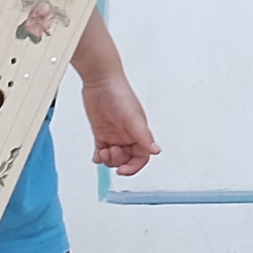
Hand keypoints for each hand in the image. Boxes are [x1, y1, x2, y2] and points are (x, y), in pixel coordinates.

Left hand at [81, 61, 158, 177]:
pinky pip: (101, 152)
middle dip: (119, 162)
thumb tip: (156, 150)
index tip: (123, 170)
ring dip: (108, 160)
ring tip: (103, 151)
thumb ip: (143, 136)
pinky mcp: (101, 133)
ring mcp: (115, 135)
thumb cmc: (119, 93)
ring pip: (114, 158)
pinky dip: (99, 157)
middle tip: (111, 154)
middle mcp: (128, 135)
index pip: (142, 157)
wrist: (100, 82)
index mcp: (139, 132)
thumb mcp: (132, 117)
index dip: (134, 166)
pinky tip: (97, 155)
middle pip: (127, 159)